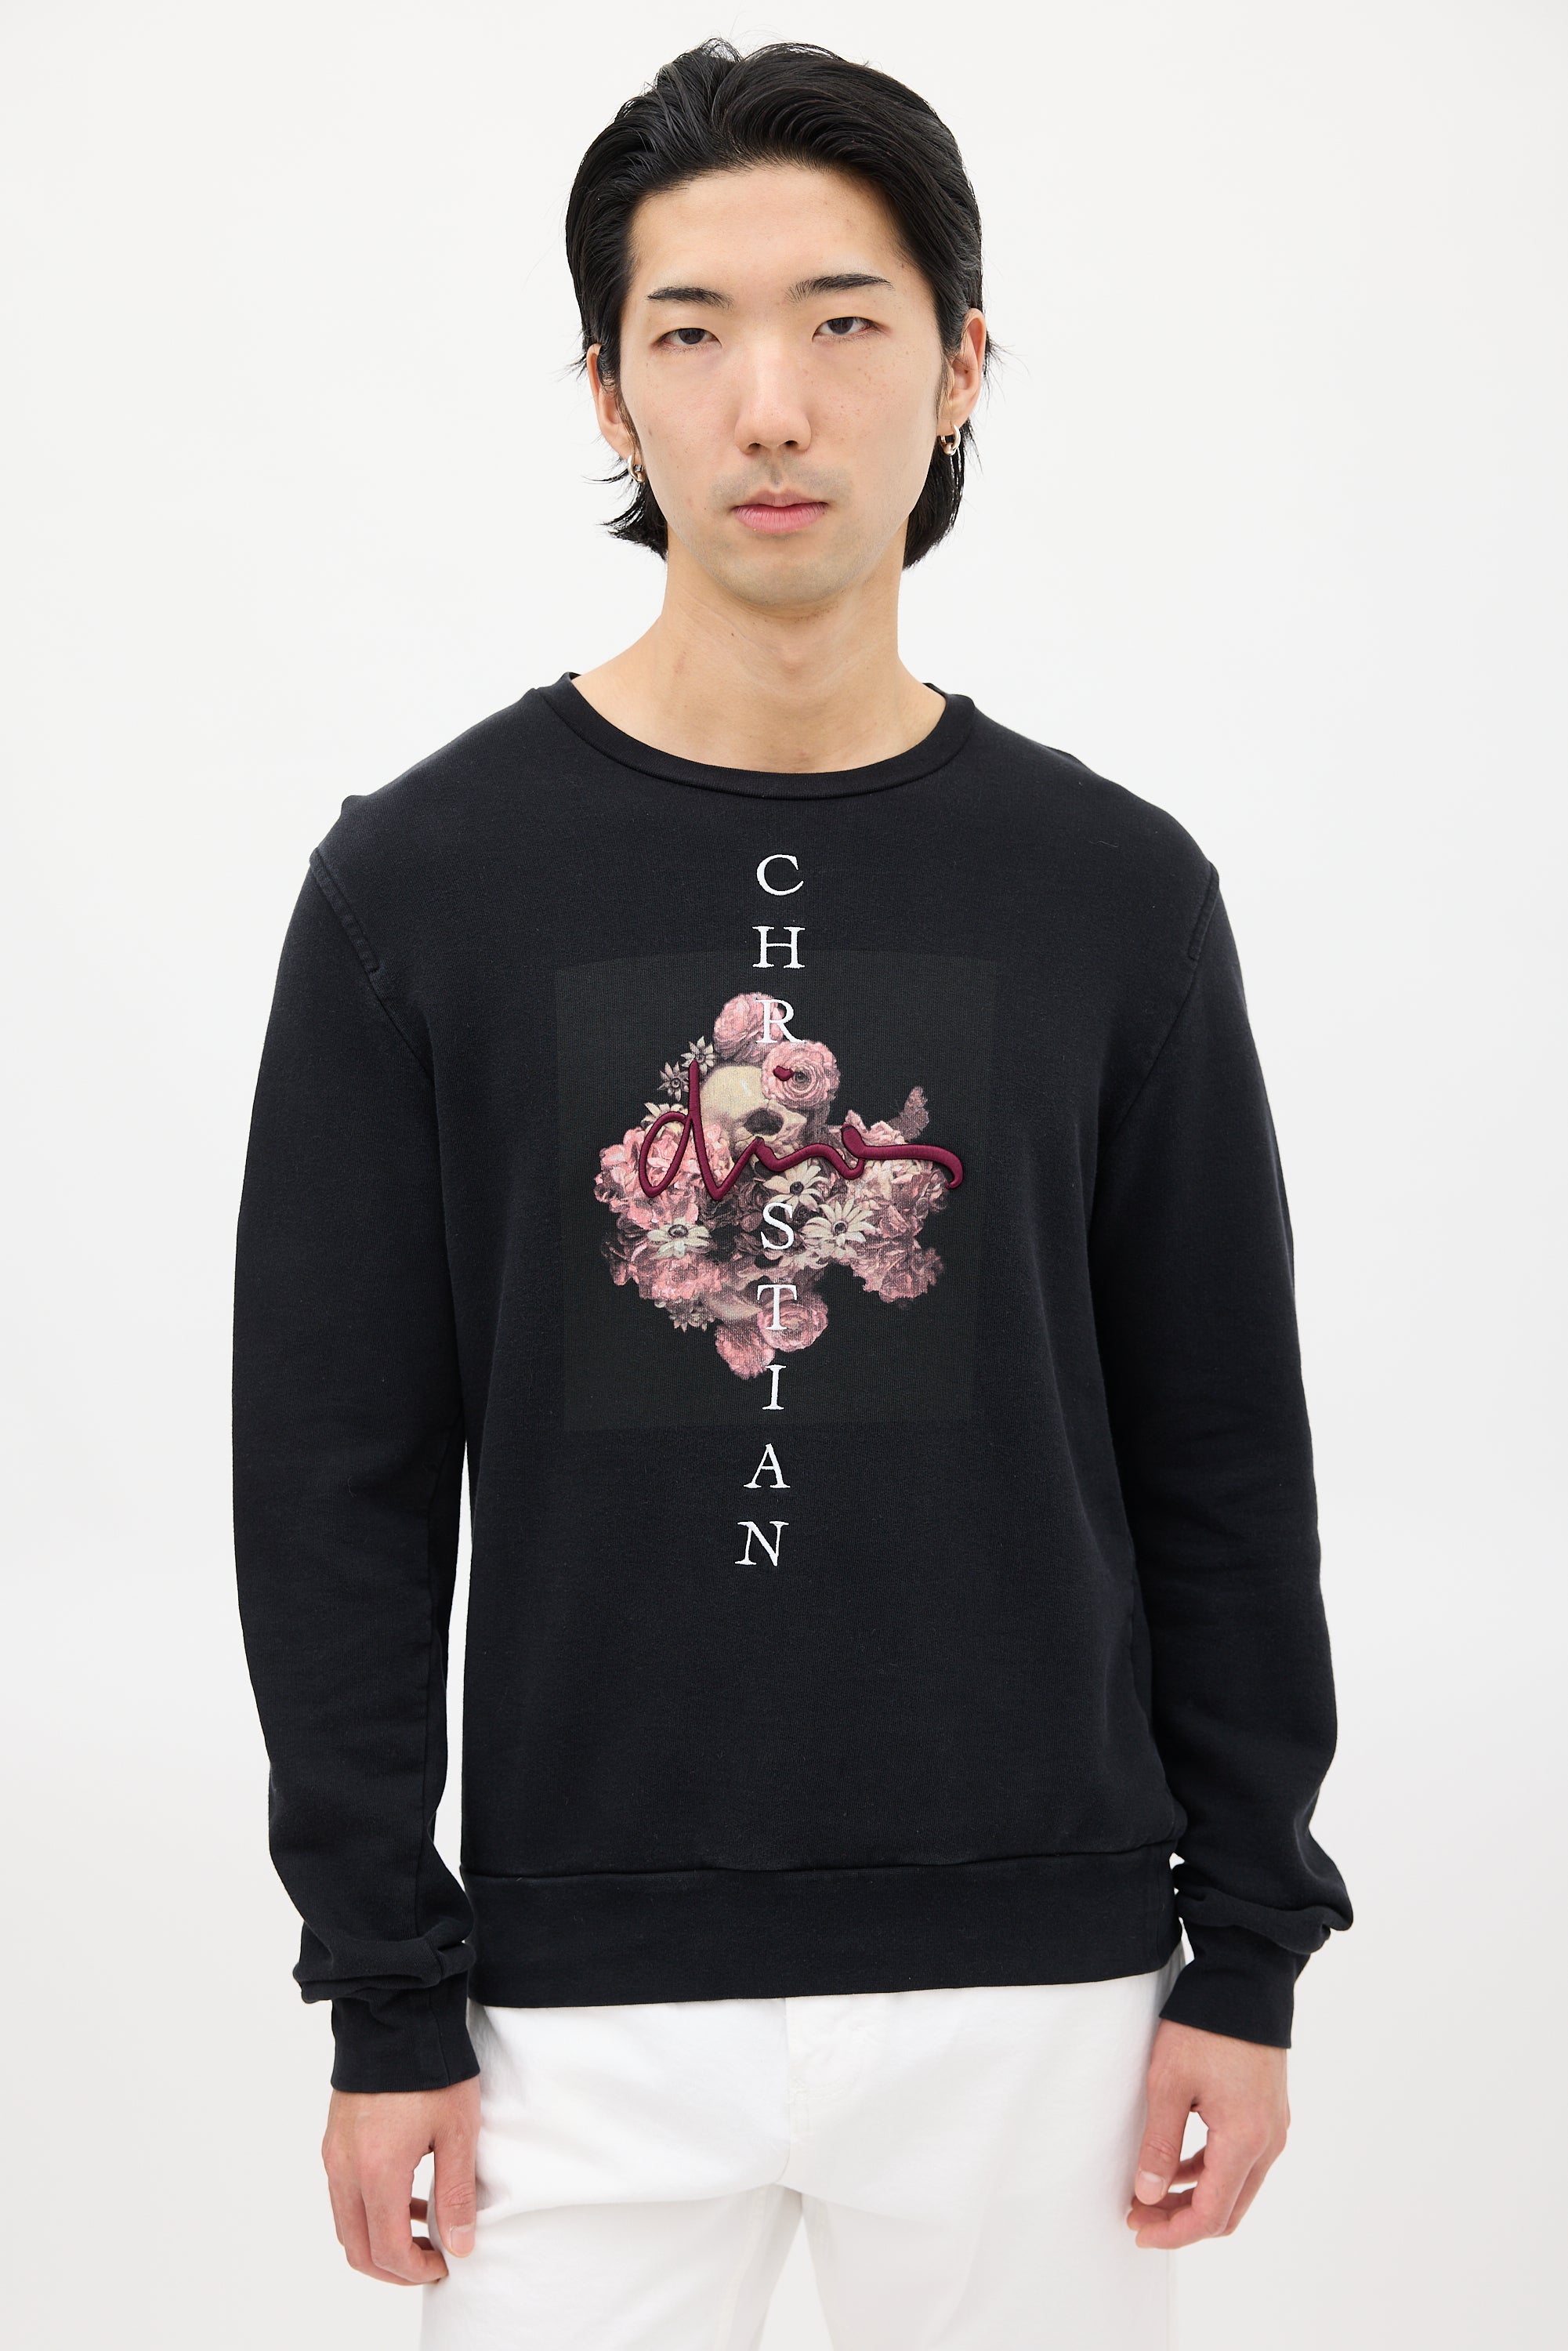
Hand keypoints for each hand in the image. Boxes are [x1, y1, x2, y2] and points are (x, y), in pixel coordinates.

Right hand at [322, 2077, 480, 2284]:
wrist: (396, 2015)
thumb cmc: (432, 2069)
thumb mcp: (457, 2131)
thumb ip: (456, 2194)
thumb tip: (459, 2245)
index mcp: (376, 2171)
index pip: (386, 2250)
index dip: (416, 2270)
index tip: (446, 2262)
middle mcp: (345, 2169)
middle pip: (357, 2249)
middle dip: (394, 2268)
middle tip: (431, 2260)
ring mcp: (334, 2155)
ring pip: (347, 2225)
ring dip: (380, 2240)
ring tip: (425, 2227)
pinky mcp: (334, 2141)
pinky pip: (344, 2195)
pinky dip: (370, 2211)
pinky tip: (407, 2195)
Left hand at [1126, 2020, 1288, 2247]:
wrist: (1244, 1982)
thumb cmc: (1204, 2026)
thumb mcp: (1169, 2083)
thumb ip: (1160, 2144)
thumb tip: (1147, 2194)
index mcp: (1245, 2140)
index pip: (1211, 2215)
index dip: (1173, 2232)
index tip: (1138, 2229)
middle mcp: (1268, 2143)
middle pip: (1228, 2211)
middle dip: (1182, 2221)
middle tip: (1139, 2214)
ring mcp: (1273, 2128)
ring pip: (1237, 2189)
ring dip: (1196, 2199)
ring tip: (1150, 2193)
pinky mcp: (1269, 2114)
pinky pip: (1242, 2162)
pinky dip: (1211, 2174)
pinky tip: (1178, 2166)